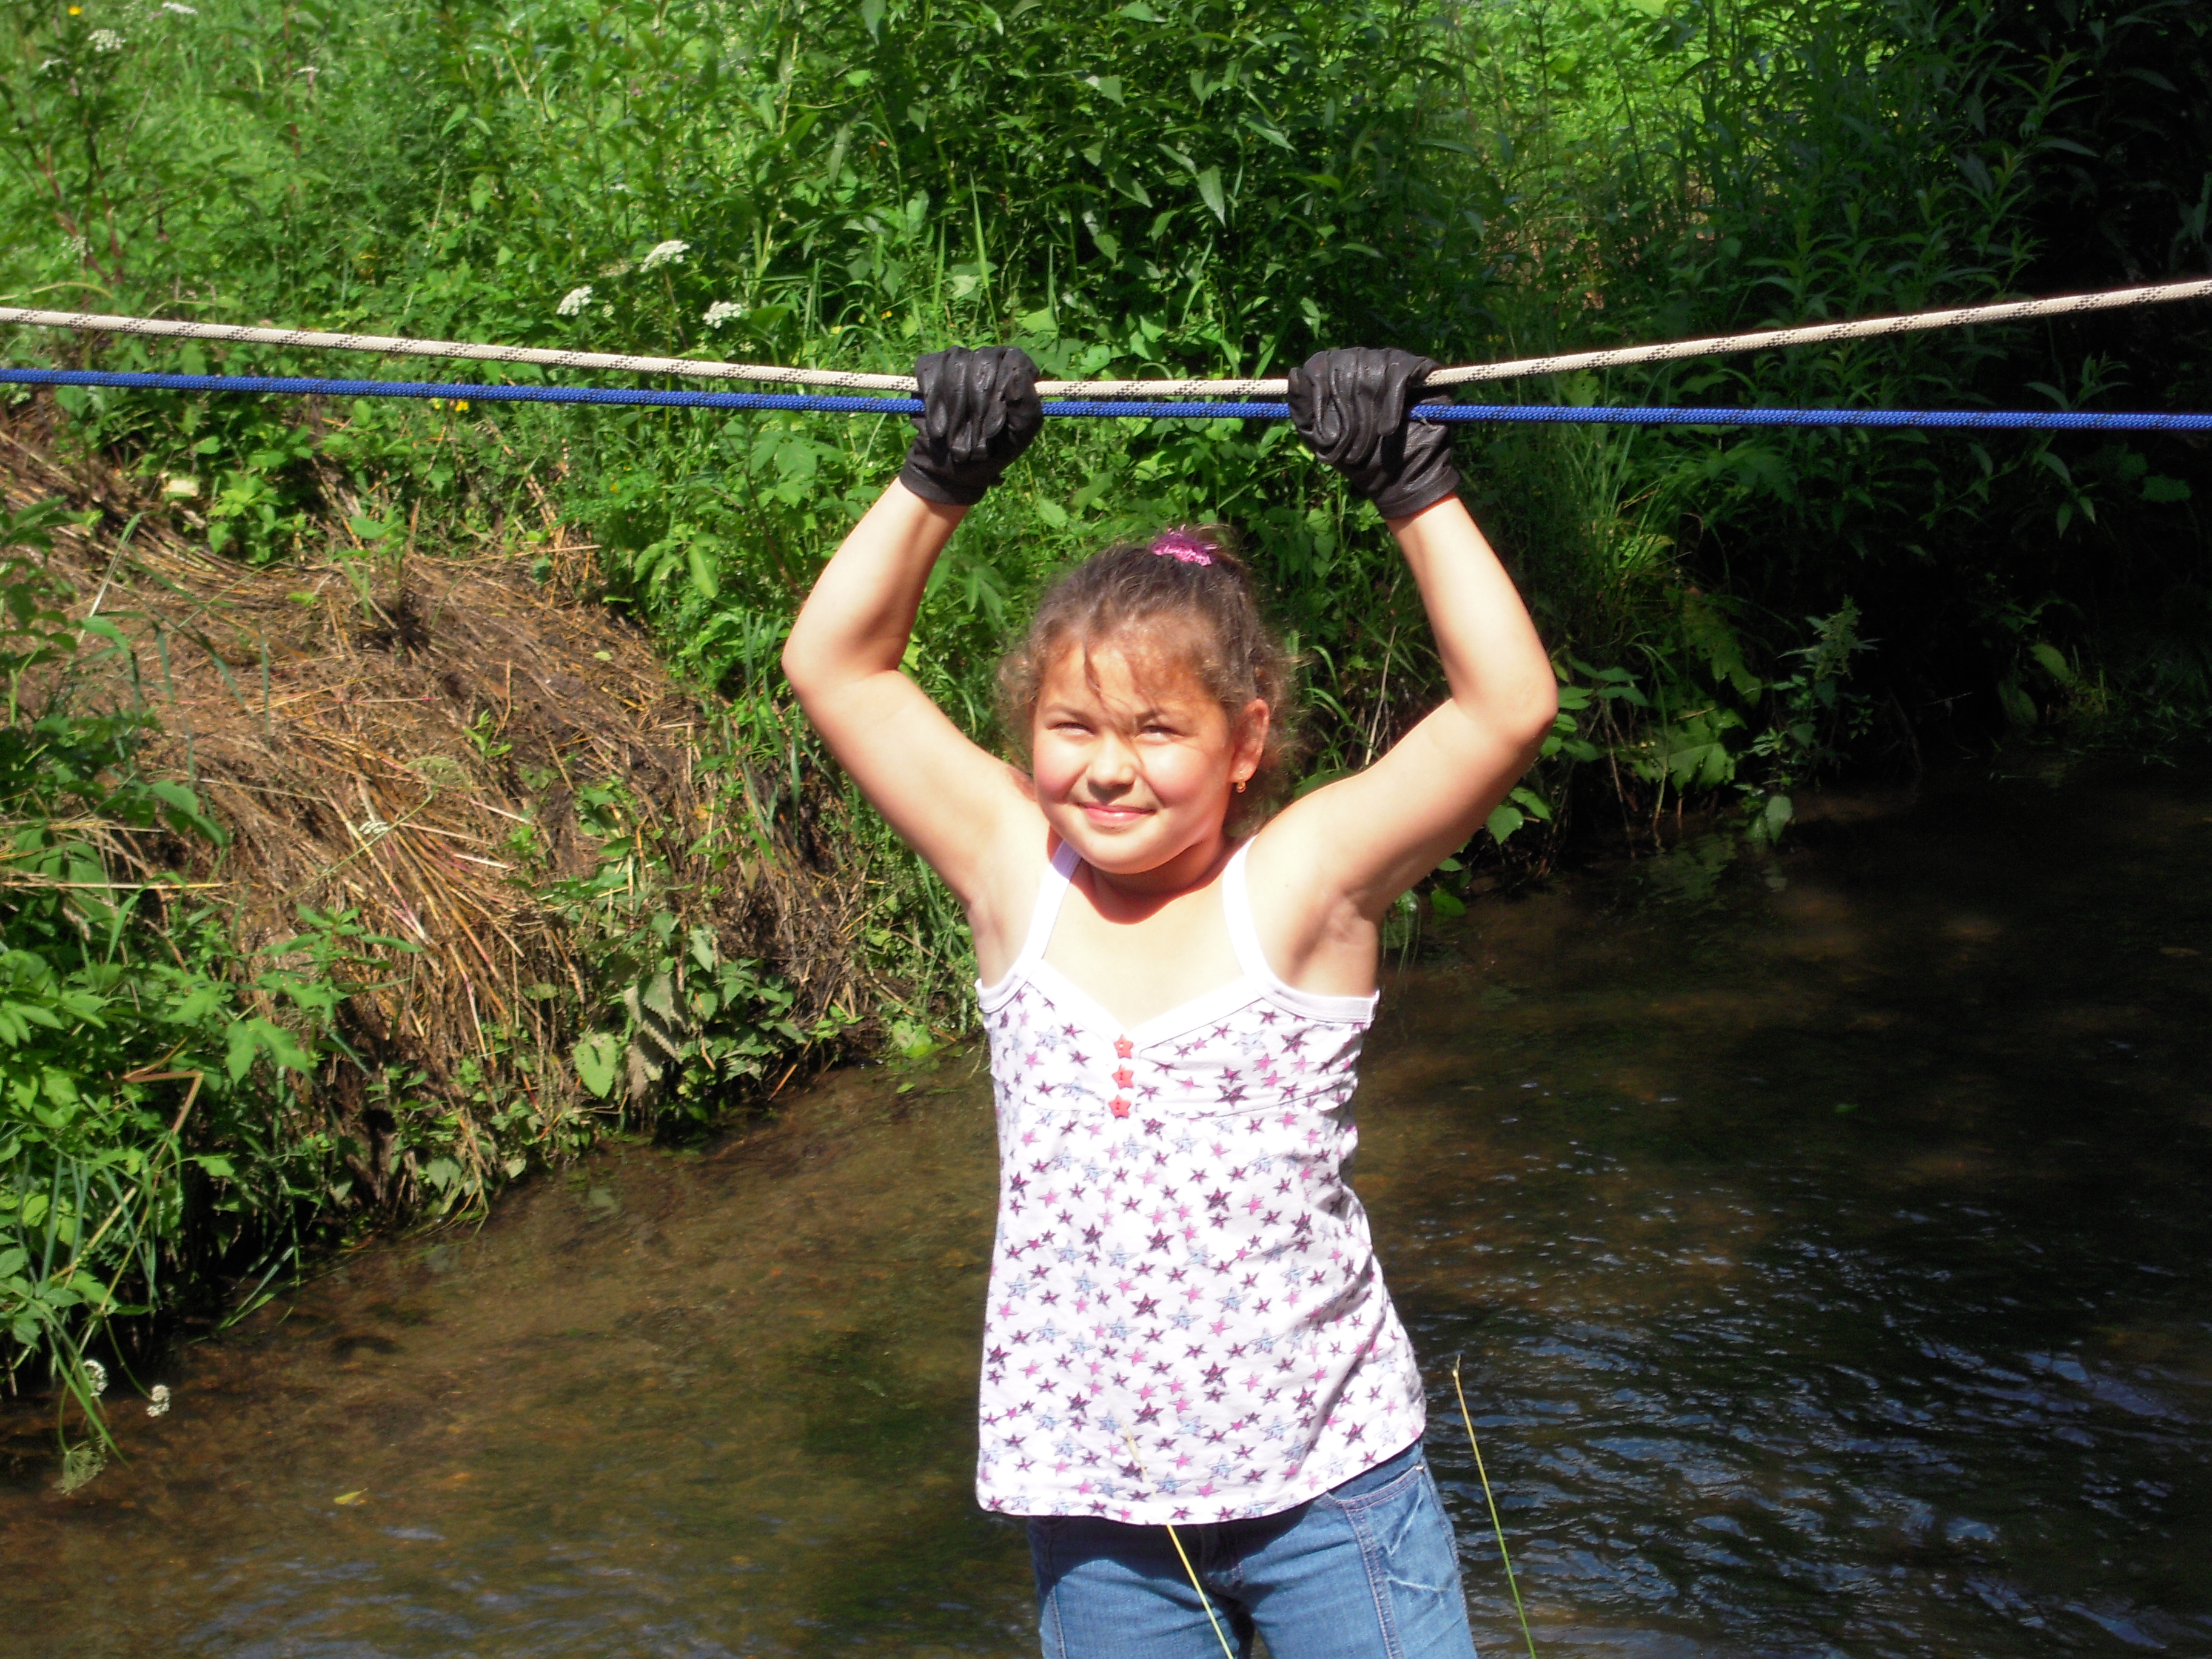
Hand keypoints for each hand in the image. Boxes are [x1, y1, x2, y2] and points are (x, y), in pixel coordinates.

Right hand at [897, 346, 1043, 505]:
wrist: (953, 468)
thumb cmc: (993, 451)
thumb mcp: (1018, 436)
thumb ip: (1026, 406)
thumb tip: (1017, 373)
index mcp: (1015, 372)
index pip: (1014, 359)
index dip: (1005, 389)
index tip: (996, 425)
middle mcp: (988, 359)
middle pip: (984, 361)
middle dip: (980, 406)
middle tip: (977, 441)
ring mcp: (959, 360)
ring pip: (957, 365)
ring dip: (957, 410)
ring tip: (957, 441)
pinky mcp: (932, 368)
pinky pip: (931, 371)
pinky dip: (934, 404)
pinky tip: (939, 429)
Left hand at [1285, 347, 1459, 519]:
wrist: (1399, 480)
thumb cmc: (1357, 459)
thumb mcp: (1319, 438)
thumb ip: (1302, 407)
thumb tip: (1295, 371)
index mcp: (1337, 376)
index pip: (1321, 361)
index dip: (1319, 389)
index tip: (1323, 420)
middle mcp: (1364, 364)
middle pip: (1347, 361)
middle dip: (1347, 404)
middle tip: (1352, 439)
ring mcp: (1393, 364)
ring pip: (1375, 362)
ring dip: (1371, 406)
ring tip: (1374, 437)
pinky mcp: (1421, 371)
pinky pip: (1401, 369)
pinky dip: (1392, 400)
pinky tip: (1388, 429)